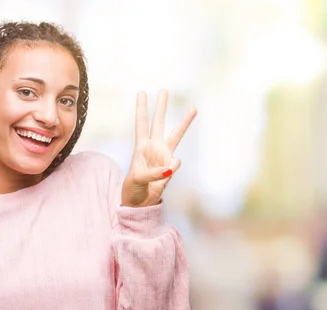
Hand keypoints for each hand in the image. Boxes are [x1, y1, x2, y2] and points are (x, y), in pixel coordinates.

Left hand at [121, 90, 196, 206]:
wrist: (140, 203)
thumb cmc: (132, 189)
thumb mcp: (137, 179)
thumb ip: (153, 173)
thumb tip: (171, 167)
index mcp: (140, 147)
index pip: (141, 123)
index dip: (141, 108)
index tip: (141, 92)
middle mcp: (153, 148)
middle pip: (158, 122)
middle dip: (161, 107)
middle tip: (164, 90)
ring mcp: (163, 156)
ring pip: (176, 135)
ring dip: (184, 122)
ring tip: (194, 108)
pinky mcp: (171, 167)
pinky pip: (176, 164)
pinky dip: (172, 169)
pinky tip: (165, 174)